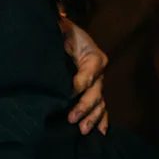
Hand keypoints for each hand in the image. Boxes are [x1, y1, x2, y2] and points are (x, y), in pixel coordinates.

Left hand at [60, 16, 108, 134]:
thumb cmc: (64, 30)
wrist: (67, 32)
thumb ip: (62, 28)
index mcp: (94, 57)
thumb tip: (57, 27)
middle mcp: (99, 72)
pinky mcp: (94, 89)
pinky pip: (101, 106)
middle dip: (84, 107)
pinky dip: (102, 119)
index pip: (88, 75)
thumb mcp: (64, 27)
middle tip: (71, 118)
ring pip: (99, 103)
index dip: (79, 85)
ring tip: (82, 130)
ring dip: (92, 118)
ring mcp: (98, 82)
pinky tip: (100, 132)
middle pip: (95, 93)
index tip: (68, 93)